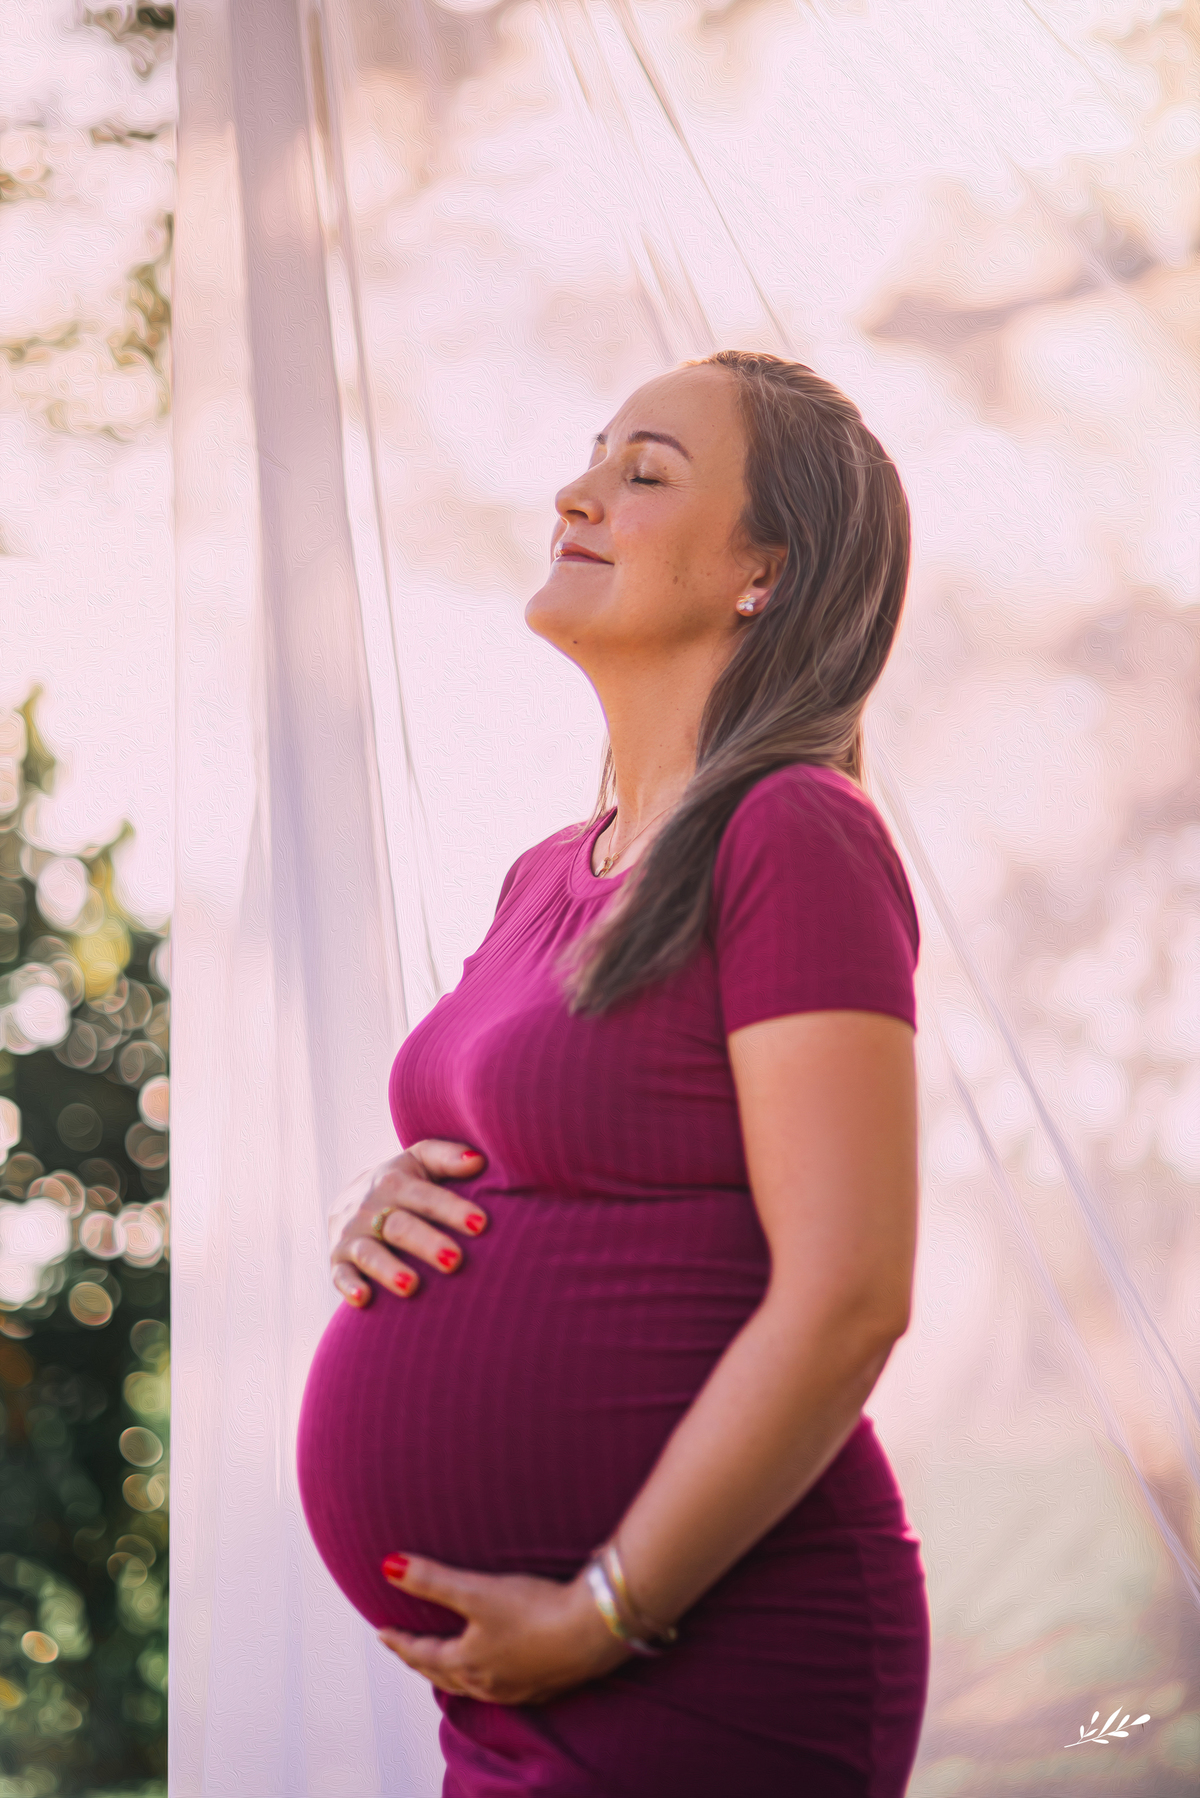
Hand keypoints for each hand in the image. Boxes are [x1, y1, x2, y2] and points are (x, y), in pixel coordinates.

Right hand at [330, 1140, 488, 1308]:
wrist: (350, 1197)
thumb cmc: (404, 1183)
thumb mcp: (421, 1161)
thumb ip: (448, 1158)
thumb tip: (479, 1161)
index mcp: (394, 1181)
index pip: (425, 1196)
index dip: (452, 1209)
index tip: (480, 1224)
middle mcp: (369, 1207)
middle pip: (399, 1226)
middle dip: (426, 1243)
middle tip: (455, 1260)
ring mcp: (351, 1235)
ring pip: (369, 1253)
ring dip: (389, 1270)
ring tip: (412, 1286)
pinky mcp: (336, 1261)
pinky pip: (339, 1275)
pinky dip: (349, 1287)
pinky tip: (364, 1298)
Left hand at [377, 1553, 629, 1704]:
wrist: (592, 1630)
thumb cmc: (534, 1610)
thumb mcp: (476, 1590)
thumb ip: (431, 1579)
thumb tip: (387, 1565)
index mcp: (467, 1663)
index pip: (422, 1654)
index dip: (400, 1641)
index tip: (382, 1632)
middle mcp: (489, 1684)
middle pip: (444, 1674)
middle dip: (422, 1660)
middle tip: (408, 1648)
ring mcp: (518, 1688)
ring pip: (474, 1685)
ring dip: (454, 1672)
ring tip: (448, 1662)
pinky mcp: (546, 1683)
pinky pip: (505, 1687)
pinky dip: (489, 1677)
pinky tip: (500, 1668)